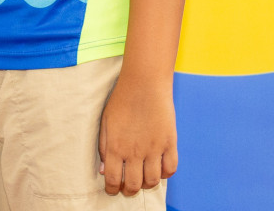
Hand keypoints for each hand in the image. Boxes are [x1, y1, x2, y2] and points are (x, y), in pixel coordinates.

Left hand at [97, 71, 177, 196]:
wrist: (144, 83)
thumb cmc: (122, 100)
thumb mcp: (105, 122)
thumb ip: (103, 147)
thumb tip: (105, 171)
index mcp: (115, 147)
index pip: (113, 180)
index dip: (112, 189)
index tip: (114, 189)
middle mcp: (134, 152)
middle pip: (134, 185)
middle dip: (129, 190)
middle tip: (128, 186)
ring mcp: (154, 148)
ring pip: (152, 181)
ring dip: (147, 184)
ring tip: (143, 178)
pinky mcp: (170, 142)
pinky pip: (170, 169)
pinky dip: (165, 174)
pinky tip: (159, 168)